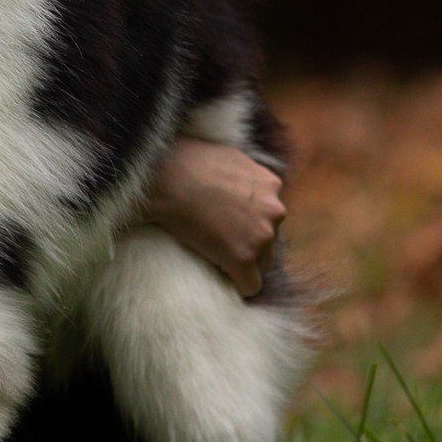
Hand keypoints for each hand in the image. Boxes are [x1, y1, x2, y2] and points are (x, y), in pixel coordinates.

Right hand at [134, 136, 285, 297]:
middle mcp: (274, 210)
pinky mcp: (243, 256)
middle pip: (270, 240)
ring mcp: (261, 234)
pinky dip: (238, 285)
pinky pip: (250, 285)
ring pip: (262, 263)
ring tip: (215, 258)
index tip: (229, 226)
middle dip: (249, 243)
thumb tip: (232, 178)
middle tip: (218, 242)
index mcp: (270, 184)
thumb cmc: (184, 160)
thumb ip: (242, 173)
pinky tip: (222, 281)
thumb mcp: (227, 155)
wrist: (167, 177)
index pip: (270, 214)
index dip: (248, 223)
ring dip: (242, 262)